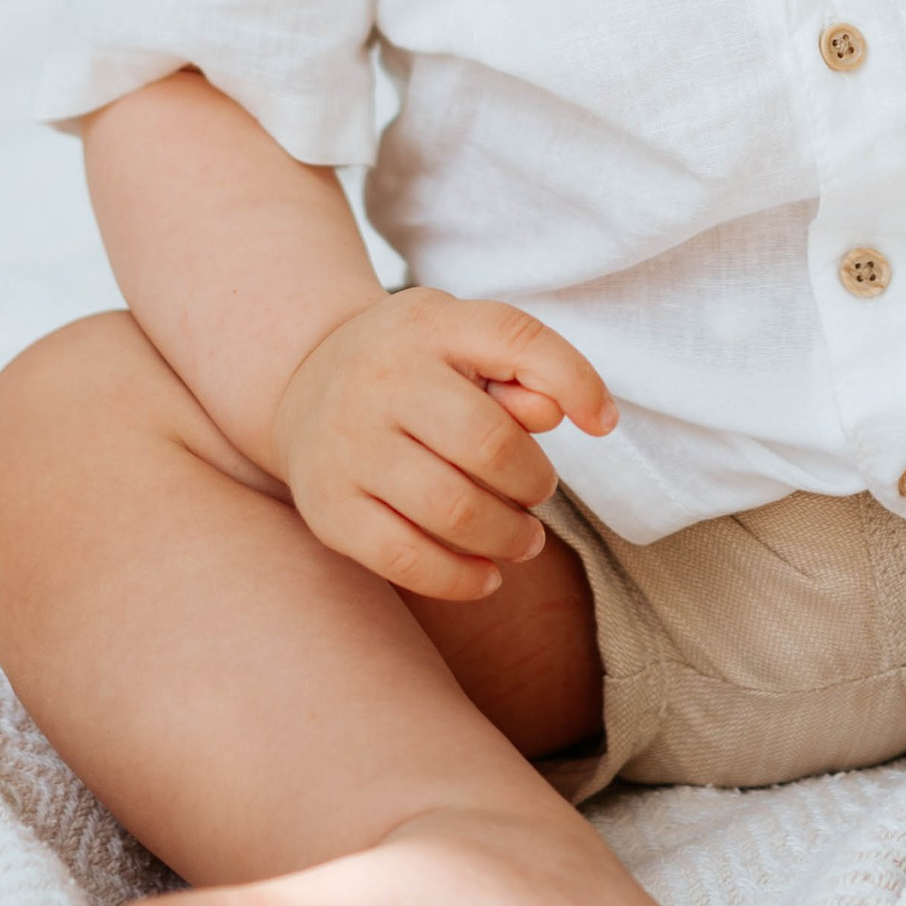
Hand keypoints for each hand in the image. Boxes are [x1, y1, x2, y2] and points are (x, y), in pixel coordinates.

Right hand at [269, 290, 615, 602]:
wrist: (302, 381)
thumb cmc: (415, 365)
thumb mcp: (465, 339)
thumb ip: (524, 367)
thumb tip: (567, 414)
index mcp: (430, 325)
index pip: (518, 341)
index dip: (577, 384)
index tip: (603, 425)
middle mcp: (382, 379)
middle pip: (490, 445)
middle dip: (533, 482)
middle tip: (536, 493)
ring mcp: (348, 446)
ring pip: (453, 511)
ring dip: (509, 537)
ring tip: (523, 539)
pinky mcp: (329, 509)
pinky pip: (406, 560)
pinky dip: (462, 579)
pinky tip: (485, 573)